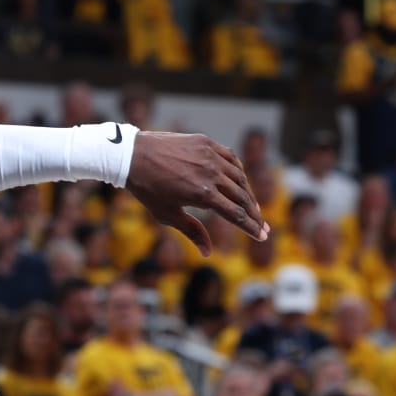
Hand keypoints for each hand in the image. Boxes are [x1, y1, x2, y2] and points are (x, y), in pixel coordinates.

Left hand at [125, 132, 267, 255]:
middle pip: (242, 197)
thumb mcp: (167, 214)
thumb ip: (191, 231)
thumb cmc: (147, 189)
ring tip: (252, 207)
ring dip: (248, 194)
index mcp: (202, 194)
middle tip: (263, 225)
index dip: (250, 227)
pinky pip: (231, 158)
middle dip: (254, 214)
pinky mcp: (206, 143)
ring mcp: (210, 156)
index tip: (262, 236)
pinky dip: (238, 171)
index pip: (235, 214)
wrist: (132, 155)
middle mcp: (211, 173)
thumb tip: (207, 252)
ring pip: (240, 177)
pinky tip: (241, 181)